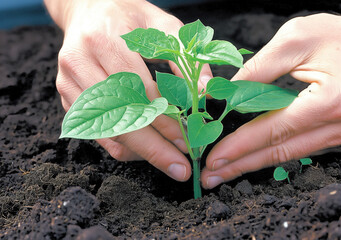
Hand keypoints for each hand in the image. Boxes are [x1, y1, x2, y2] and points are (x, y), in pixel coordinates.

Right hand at [45, 0, 211, 180]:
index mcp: (105, 39)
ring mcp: (68, 82)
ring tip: (169, 160)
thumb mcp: (164, 26)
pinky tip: (148, 149)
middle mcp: (79, 62)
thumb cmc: (131, 18)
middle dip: (154, 148)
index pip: (140, 92)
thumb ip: (186, 58)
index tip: (190, 140)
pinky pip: (96, 133)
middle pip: (120, 118)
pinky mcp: (66, 96)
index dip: (166, 120)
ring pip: (106, 131)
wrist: (89, 8)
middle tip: (180, 168)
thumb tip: (207, 94)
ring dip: (141, 152)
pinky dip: (124, 146)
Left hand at [201, 1, 340, 188]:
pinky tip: (253, 156)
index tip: (212, 159)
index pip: (275, 131)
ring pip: (291, 155)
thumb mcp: (296, 38)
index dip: (240, 147)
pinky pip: (303, 148)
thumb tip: (227, 94)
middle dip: (241, 166)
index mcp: (331, 102)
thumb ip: (259, 67)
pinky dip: (276, 152)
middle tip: (210, 178)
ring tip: (224, 172)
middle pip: (281, 153)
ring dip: (255, 163)